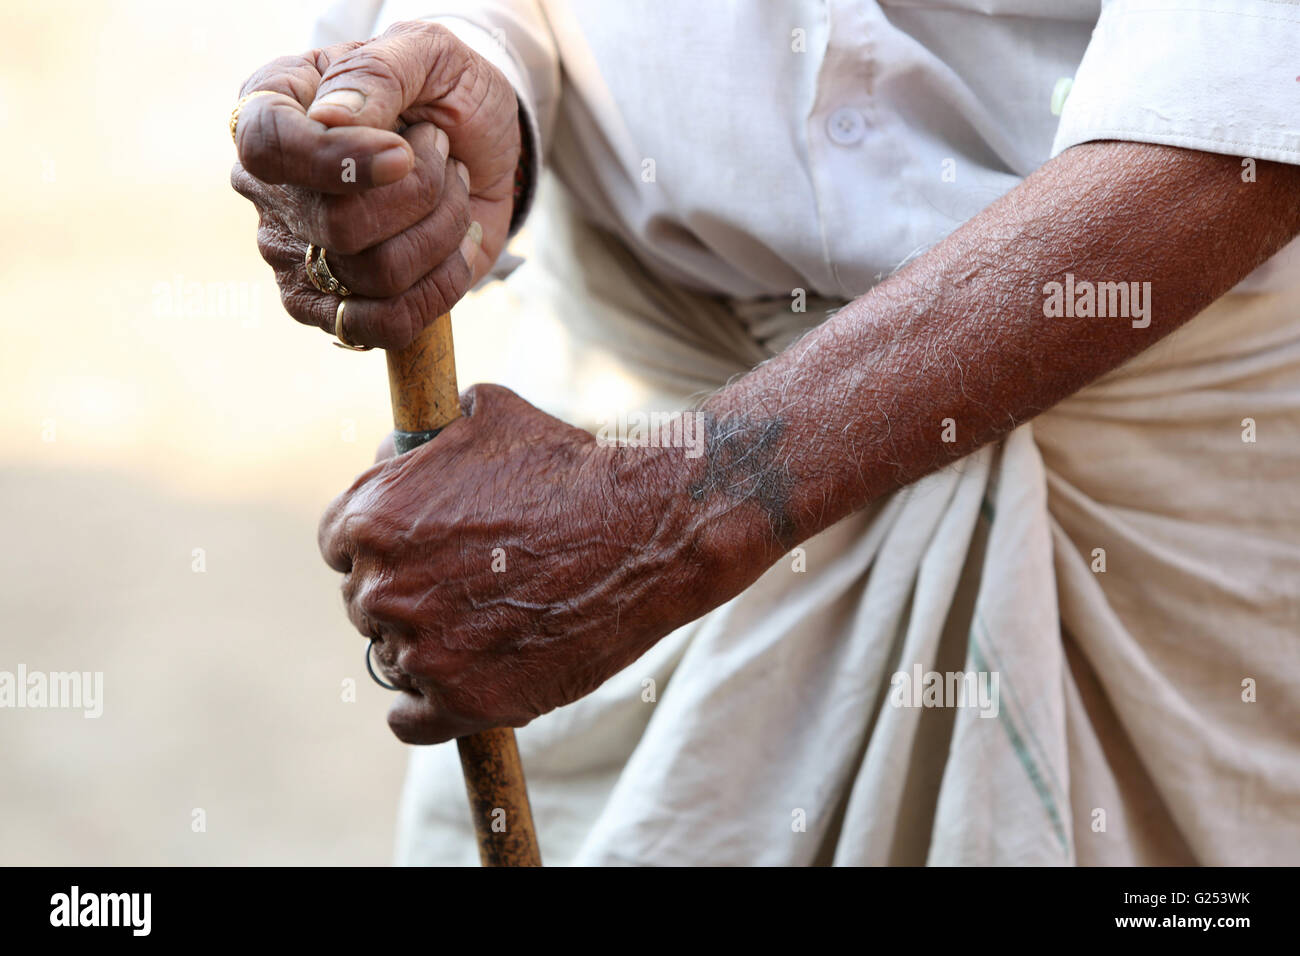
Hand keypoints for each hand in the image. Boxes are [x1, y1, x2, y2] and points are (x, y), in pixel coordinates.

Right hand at [229, 21, 521, 347]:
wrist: (485, 146)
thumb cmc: (446, 92)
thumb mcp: (426, 54)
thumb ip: (376, 74)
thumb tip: (327, 120)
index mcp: (273, 107)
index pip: (270, 148)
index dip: (338, 163)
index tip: (403, 154)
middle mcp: (273, 188)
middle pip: (338, 225)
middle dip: (421, 193)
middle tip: (444, 154)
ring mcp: (299, 254)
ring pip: (375, 275)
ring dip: (443, 231)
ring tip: (453, 192)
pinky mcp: (338, 307)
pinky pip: (387, 325)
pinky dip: (441, 288)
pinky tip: (455, 247)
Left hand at [318, 386, 744, 743]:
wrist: (644, 531)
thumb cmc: (569, 466)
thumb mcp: (484, 414)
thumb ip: (419, 439)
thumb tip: (389, 454)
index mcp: (372, 517)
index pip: (337, 544)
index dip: (378, 545)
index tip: (411, 551)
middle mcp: (383, 587)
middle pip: (366, 601)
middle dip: (405, 592)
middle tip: (460, 586)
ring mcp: (422, 650)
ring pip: (392, 656)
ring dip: (423, 645)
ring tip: (480, 626)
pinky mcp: (464, 702)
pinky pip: (411, 719)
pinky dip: (426, 707)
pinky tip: (454, 685)